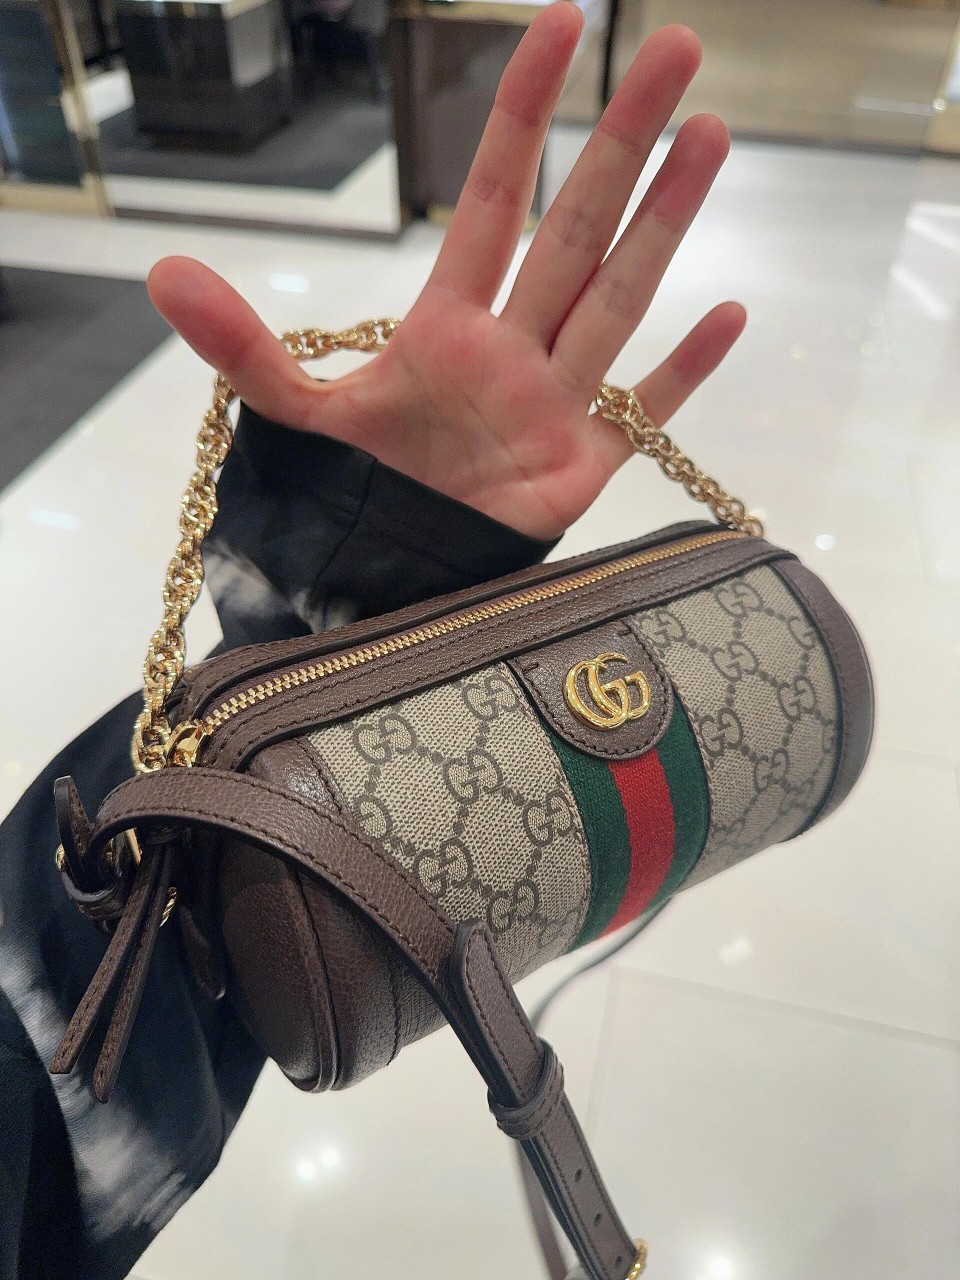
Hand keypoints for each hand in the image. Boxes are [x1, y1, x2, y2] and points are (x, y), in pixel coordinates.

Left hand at [147, 4, 743, 541]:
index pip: (492, 196)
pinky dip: (686, 369)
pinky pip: (645, 409)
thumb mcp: (293, 416)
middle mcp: (511, 349)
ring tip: (709, 134)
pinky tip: (731, 310)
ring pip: (618, 297)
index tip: (558, 24)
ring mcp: (554, 405)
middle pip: (574, 226)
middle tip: (676, 48)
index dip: (520, 111)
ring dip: (665, 220)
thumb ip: (242, 345)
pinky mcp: (584, 468)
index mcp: (445, 326)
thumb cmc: (348, 501)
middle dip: (621, 137)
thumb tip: (161, 274)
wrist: (385, 587)